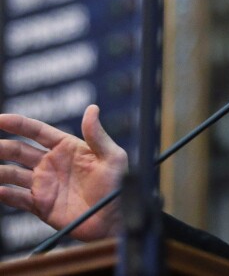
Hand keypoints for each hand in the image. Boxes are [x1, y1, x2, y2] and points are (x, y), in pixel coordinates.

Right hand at [0, 104, 127, 240]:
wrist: (113, 221)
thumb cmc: (117, 187)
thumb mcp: (112, 158)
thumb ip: (98, 135)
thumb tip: (92, 108)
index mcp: (67, 147)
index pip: (37, 132)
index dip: (19, 124)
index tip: (0, 119)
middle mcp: (51, 163)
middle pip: (18, 151)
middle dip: (2, 146)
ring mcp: (43, 184)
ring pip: (12, 173)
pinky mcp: (39, 205)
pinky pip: (16, 198)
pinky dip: (5, 194)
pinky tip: (0, 189)